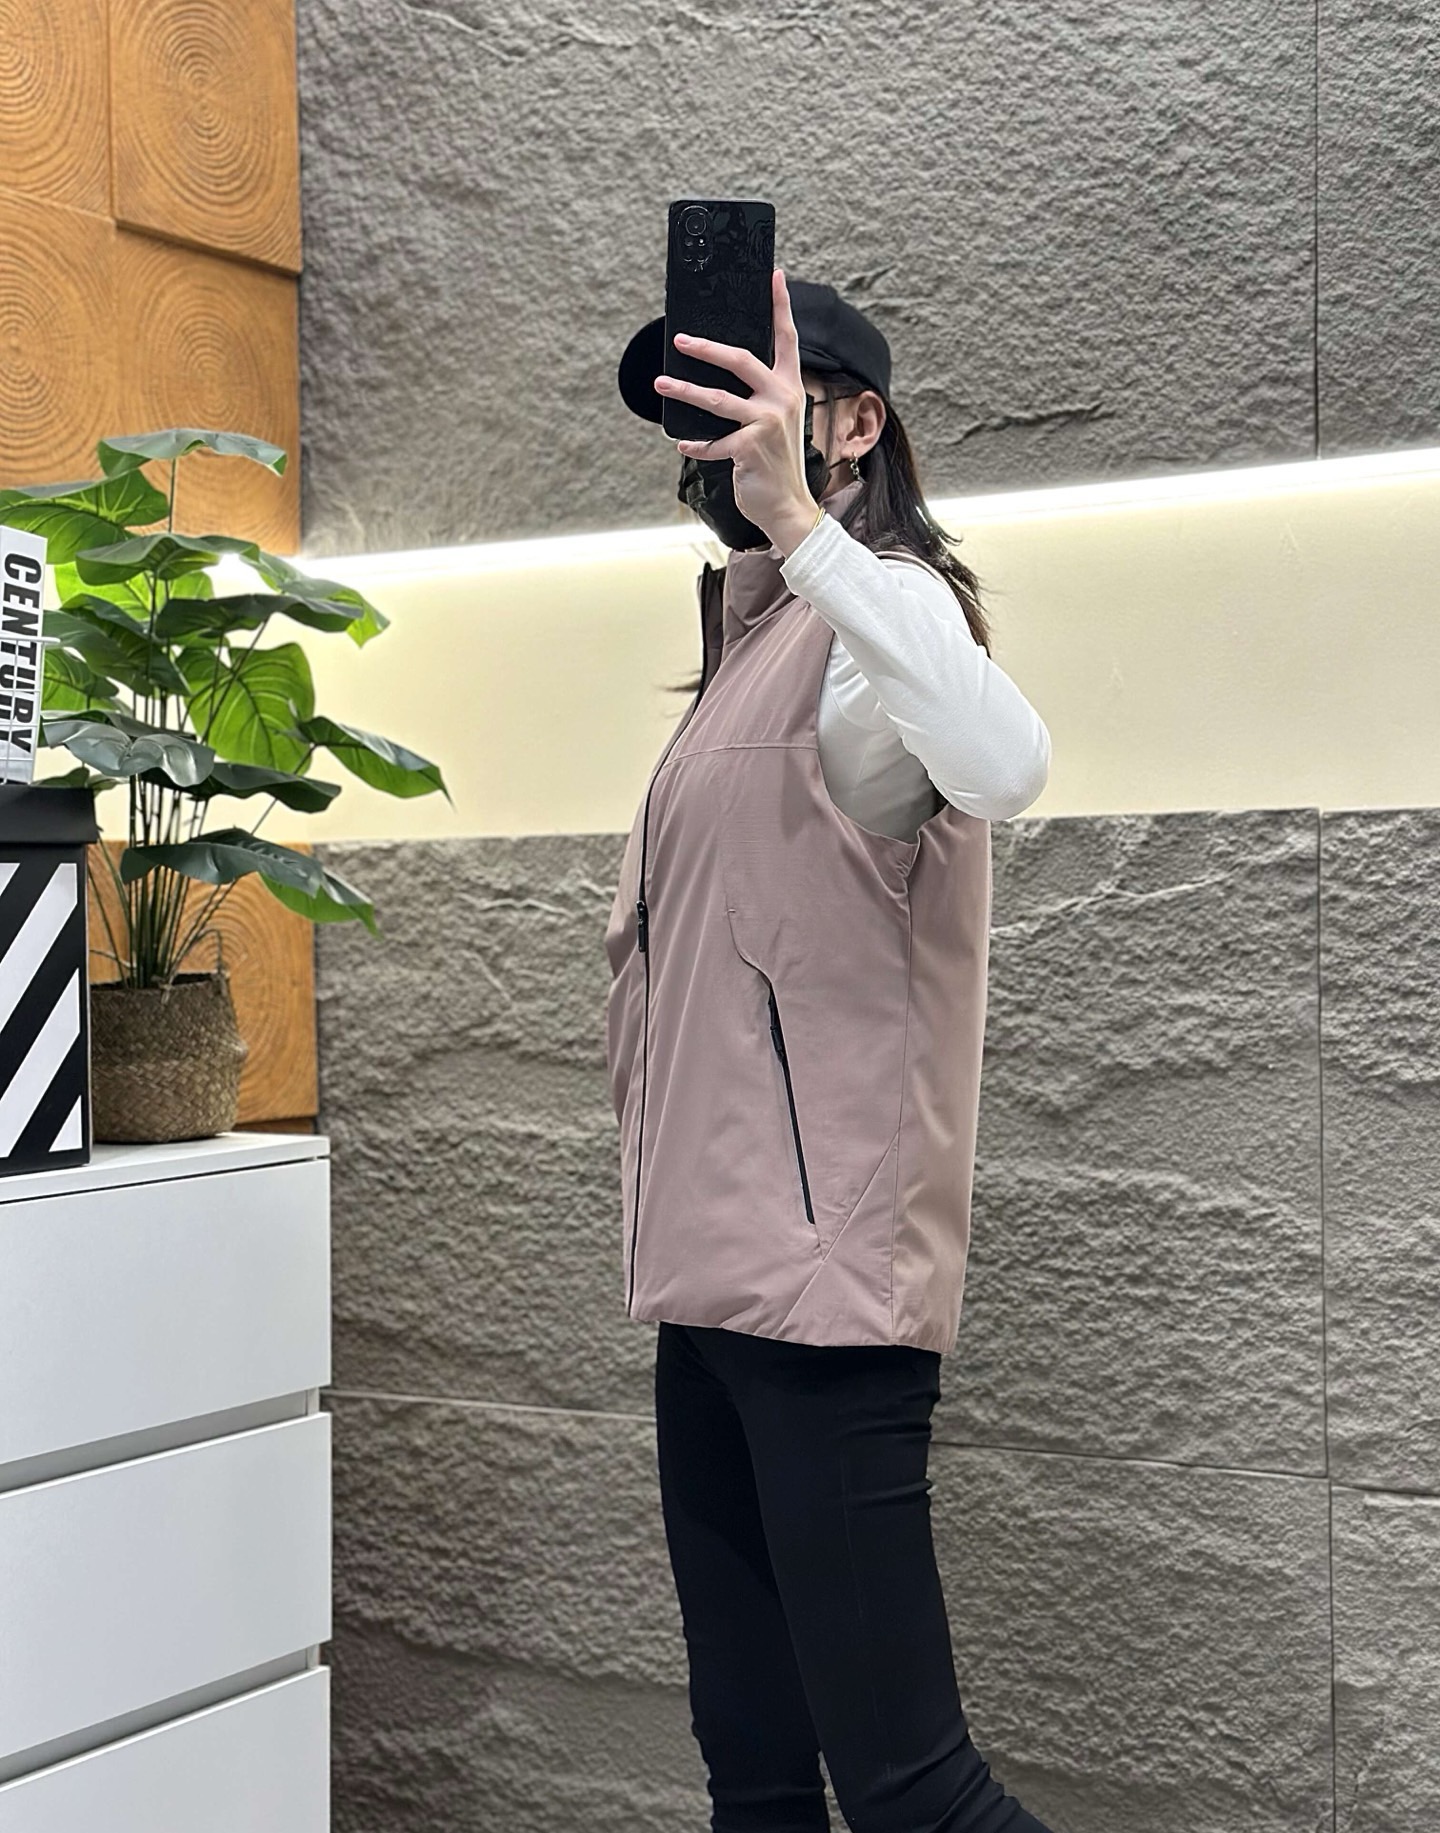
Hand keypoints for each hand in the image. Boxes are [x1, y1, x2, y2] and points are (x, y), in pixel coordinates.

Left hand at [653, 267, 821, 556]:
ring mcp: (767, 423)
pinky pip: (712, 441)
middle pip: (740, 359)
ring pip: (716, 398)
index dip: (780, 306)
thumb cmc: (777, 462)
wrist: (788, 507)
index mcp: (790, 387)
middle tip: (680, 338)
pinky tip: (683, 444)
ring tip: (661, 383)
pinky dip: (695, 444)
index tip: (774, 275)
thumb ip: (760, 397)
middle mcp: (782, 399)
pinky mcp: (749, 447)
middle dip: (707, 347)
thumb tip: (722, 376)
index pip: (786, 338)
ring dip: (684, 389)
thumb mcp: (776, 422)